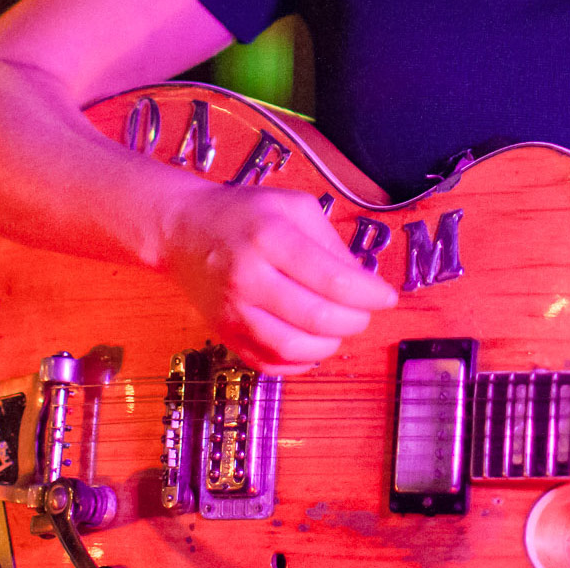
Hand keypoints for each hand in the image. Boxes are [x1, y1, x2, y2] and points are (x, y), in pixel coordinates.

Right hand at [161, 183, 397, 372]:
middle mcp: (248, 276)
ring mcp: (233, 310)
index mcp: (271, 237)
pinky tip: (311, 344)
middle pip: (317, 318)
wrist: (183, 229)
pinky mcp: (225, 333)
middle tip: (363, 313)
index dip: (369, 294)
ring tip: (337, 327)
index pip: (333, 279)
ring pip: (294, 348)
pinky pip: (269, 363)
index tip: (386, 297)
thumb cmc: (244, 214)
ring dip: (329, 345)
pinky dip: (299, 363)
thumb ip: (332, 243)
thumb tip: (363, 283)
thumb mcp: (294, 207)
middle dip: (355, 321)